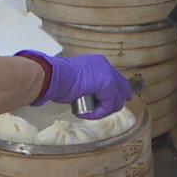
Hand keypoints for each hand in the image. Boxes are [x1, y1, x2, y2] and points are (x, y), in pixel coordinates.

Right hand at [16, 50, 132, 119]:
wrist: (54, 76)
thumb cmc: (57, 78)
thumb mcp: (76, 80)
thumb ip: (87, 86)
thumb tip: (91, 96)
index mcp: (98, 63)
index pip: (115, 78)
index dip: (118, 91)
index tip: (118, 101)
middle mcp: (106, 67)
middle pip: (122, 88)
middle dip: (116, 103)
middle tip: (105, 112)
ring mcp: (108, 75)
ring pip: (115, 100)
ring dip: (102, 110)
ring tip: (87, 113)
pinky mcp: (107, 86)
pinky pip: (108, 106)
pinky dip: (98, 113)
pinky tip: (84, 113)